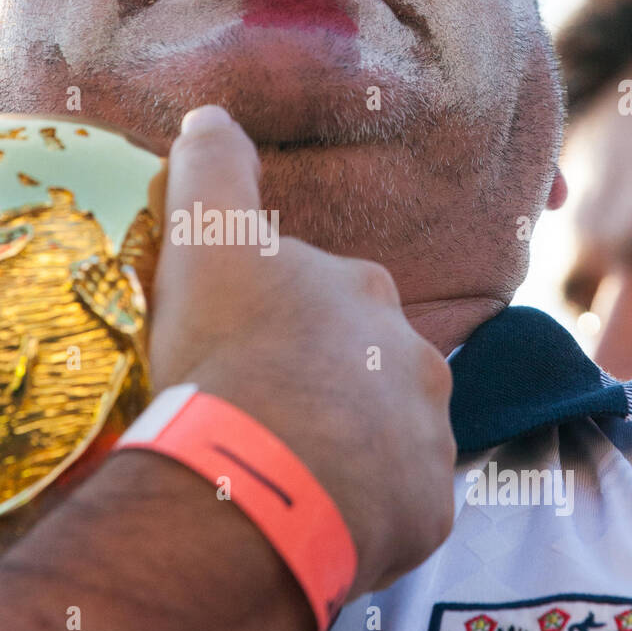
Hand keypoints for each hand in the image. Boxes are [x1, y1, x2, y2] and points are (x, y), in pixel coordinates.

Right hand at [148, 105, 455, 596]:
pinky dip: (356, 511)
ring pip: (383, 438)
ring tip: (276, 473)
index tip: (237, 349)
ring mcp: (426, 440)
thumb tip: (211, 113)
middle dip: (318, 383)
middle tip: (255, 415)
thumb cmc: (226, 354)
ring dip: (341, 448)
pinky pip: (393, 506)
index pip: (322, 296)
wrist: (251, 484)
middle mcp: (414, 358)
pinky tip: (305, 516)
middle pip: (361, 366)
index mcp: (364, 291)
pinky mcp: (425, 511)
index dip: (276, 320)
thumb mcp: (205, 242)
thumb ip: (211, 169)